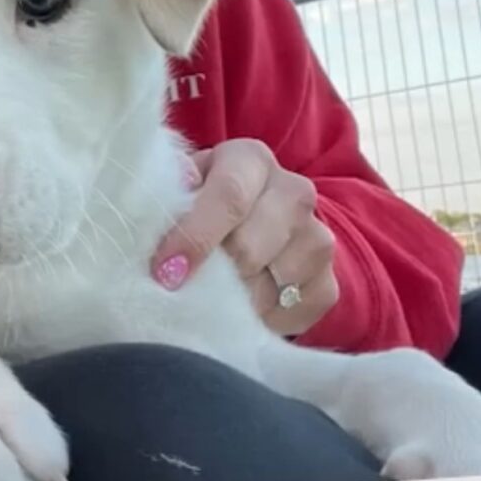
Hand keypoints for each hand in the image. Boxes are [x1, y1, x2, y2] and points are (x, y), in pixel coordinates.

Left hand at [151, 139, 338, 335]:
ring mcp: (318, 239)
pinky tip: (239, 309)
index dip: (195, 237)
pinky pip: (291, 314)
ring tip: (210, 297)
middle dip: (211, 275)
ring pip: (269, 287)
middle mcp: (294, 192)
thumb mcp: (180, 187)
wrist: (251, 225)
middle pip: (250, 248)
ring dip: (232, 301)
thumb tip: (152, 209)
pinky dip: (258, 320)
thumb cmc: (199, 203)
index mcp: (251, 159)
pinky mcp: (328, 284)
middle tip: (181, 290)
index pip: (230, 195)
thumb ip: (168, 193)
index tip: (165, 273)